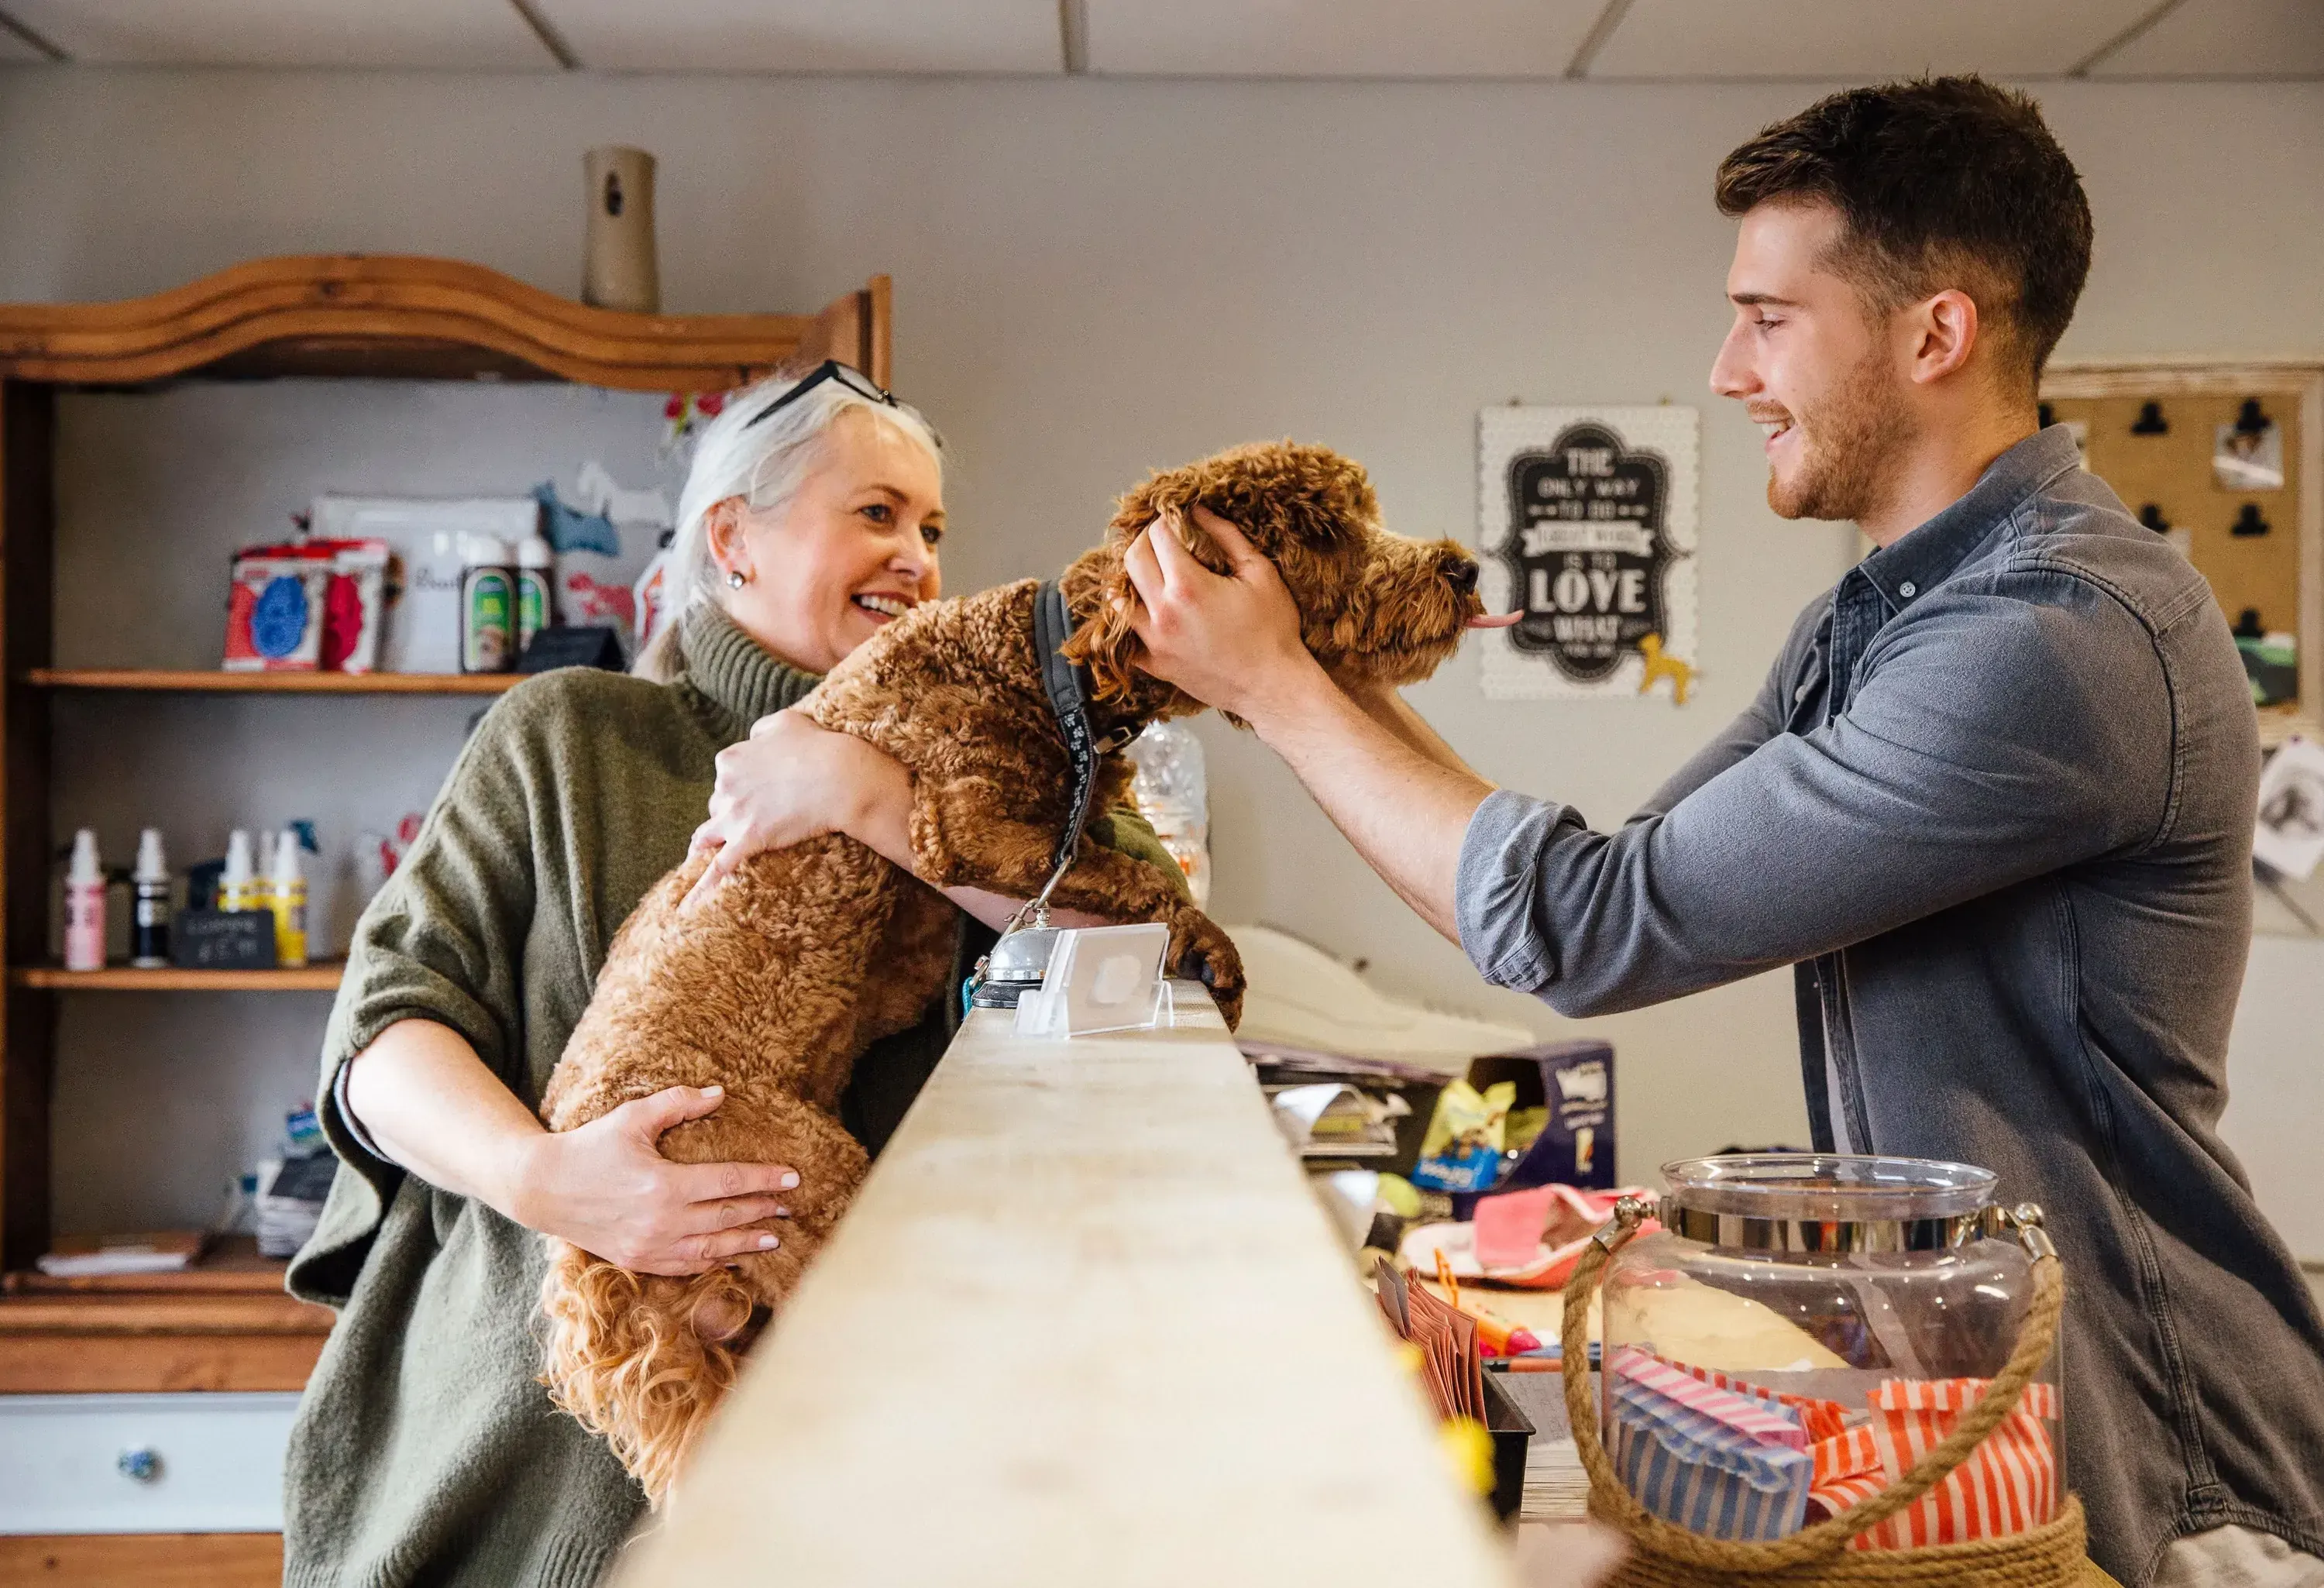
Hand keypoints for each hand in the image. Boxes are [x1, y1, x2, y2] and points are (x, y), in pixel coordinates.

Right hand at [510, 1085, 798, 1275]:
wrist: (541, 1189)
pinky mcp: (637, 1262)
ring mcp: (649, 1247)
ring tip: (773, 1236)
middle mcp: (661, 1222)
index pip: (728, 1182)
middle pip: (727, 1217)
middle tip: (790, 1205)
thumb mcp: (632, 1118)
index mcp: (663, 1185)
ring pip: (712, 1248)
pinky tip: (731, 1255)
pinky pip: (686, 1266)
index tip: (792, 1177)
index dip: (764, 1179)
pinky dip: (713, 1261)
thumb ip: (677, 1104)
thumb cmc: (588, 1147)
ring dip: (746, 1242)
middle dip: (763, 1210)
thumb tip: (719, 1094)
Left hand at [682, 708, 907, 910]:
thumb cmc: (819, 747)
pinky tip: (688, 908)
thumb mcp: (786, 722)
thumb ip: (761, 730)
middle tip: (755, 819)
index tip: (756, 792)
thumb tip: (753, 739)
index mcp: (731, 760)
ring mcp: (734, 816)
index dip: (740, 787)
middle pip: (717, 806)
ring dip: (706, 846)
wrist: (840, 777)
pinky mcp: (748, 840)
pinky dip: (701, 889)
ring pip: (709, 836)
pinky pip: (719, 868)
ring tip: (699, 859)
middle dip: (730, 814)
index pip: (725, 778)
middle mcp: (725, 787)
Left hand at [1119, 506, 1323, 722]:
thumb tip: (1200, 511)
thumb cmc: (1274, 632)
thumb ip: (1227, 536)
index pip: (1158, 536)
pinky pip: (1127, 638)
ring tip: (1153, 572)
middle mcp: (1163, 613)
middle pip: (1132, 559)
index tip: (1177, 519)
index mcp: (1188, 586)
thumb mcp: (1260, 572)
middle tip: (1164, 539)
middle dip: (1145, 541)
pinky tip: (1147, 611)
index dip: (1166, 520)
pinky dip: (1131, 620)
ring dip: (1132, 578)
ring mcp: (1155, 642)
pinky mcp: (1156, 666)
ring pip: (1119, 598)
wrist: (1274, 687)